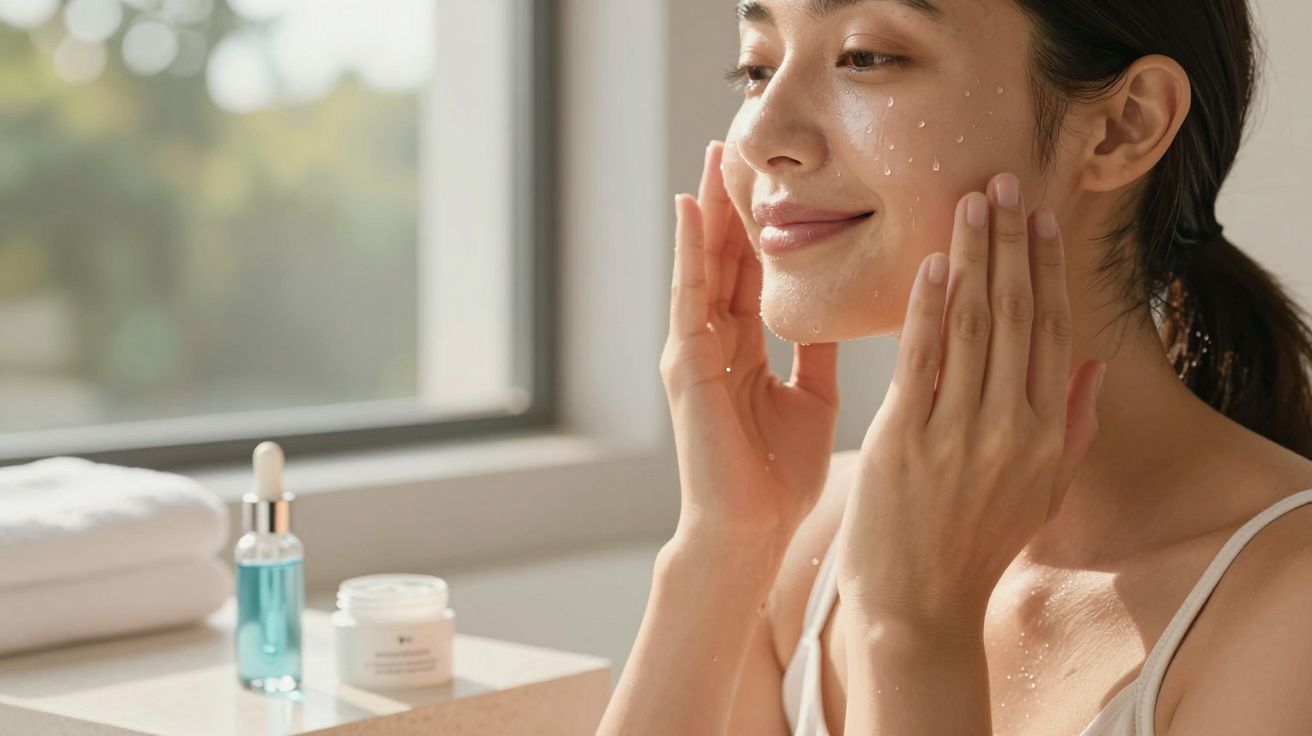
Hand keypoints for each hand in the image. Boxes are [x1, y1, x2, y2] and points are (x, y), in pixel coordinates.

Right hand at [661, 141, 840, 550]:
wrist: (751, 531)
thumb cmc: (778, 476)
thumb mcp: (809, 395)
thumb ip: (814, 349)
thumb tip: (838, 307)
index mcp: (743, 350)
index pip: (752, 273)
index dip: (761, 227)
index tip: (774, 179)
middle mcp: (713, 343)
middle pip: (724, 259)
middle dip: (730, 204)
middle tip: (736, 146)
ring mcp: (694, 352)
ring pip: (703, 267)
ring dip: (706, 211)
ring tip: (712, 159)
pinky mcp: (687, 365)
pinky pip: (689, 297)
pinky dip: (689, 253)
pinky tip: (690, 211)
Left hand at [835, 172, 1104, 631]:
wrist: (918, 609)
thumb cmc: (974, 548)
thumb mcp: (1042, 493)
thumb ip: (1075, 427)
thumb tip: (1097, 366)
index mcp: (1047, 435)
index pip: (1054, 332)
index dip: (1048, 269)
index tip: (1041, 218)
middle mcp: (1012, 427)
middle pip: (1018, 315)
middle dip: (1012, 243)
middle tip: (1004, 182)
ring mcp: (961, 432)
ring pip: (975, 325)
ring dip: (975, 257)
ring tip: (971, 201)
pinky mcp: (907, 438)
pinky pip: (923, 358)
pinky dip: (930, 307)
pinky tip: (934, 263)